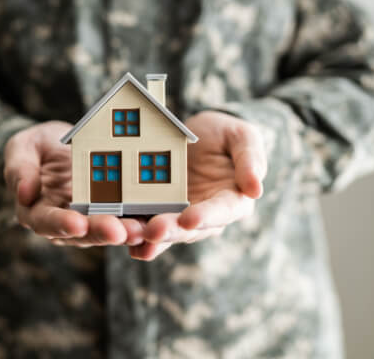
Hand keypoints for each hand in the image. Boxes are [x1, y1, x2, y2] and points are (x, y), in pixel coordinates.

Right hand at [4, 121, 144, 246]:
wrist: (64, 144)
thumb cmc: (38, 146)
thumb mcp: (22, 147)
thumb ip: (19, 168)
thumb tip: (24, 194)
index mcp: (38, 211)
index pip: (46, 222)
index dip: (61, 224)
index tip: (76, 224)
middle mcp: (66, 222)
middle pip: (82, 232)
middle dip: (101, 232)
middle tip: (118, 232)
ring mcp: (91, 219)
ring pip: (107, 230)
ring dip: (124, 232)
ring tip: (139, 230)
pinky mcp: (113, 212)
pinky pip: (126, 217)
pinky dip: (138, 220)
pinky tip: (152, 220)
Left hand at [129, 111, 266, 260]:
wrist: (200, 135)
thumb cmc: (226, 135)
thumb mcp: (242, 137)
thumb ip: (250, 160)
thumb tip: (256, 189)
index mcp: (233, 200)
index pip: (222, 211)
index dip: (207, 216)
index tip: (190, 218)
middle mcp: (207, 216)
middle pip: (189, 229)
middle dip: (170, 231)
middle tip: (152, 230)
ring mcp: (181, 216)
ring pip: (165, 232)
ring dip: (147, 237)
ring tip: (130, 236)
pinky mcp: (159, 212)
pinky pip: (146, 225)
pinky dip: (133, 233)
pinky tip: (118, 235)